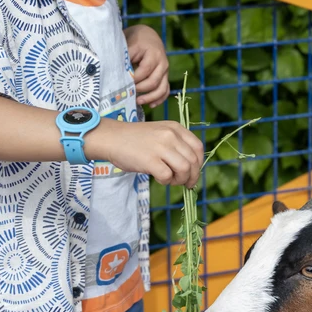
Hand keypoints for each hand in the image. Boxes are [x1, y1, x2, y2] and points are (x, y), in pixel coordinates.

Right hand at [85, 118, 203, 188]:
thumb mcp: (160, 133)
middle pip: (193, 161)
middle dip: (192, 176)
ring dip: (180, 180)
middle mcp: (170, 136)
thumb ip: (176, 144)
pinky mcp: (150, 160)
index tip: (193, 172)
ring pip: (184, 169)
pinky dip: (166, 181)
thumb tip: (191, 167)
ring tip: (171, 181)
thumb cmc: (135, 139)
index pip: (198, 147)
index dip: (199, 163)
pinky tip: (159, 178)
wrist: (112, 138)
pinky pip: (168, 176)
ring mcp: (161, 147)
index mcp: (175, 128)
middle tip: (186, 183)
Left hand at [125, 24, 169, 108]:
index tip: (123, 83)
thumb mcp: (129, 45)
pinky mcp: (165, 77)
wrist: (148, 36)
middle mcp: (163, 63)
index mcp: (154, 54)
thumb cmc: (136, 40)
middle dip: (140, 89)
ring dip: (150, 98)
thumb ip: (124, 58)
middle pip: (153, 82)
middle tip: (128, 93)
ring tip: (138, 102)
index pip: (144, 71)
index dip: (133, 79)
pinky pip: (165, 90)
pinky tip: (150, 105)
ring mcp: (166, 71)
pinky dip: (159, 99)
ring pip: (162, 89)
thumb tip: (117, 74)